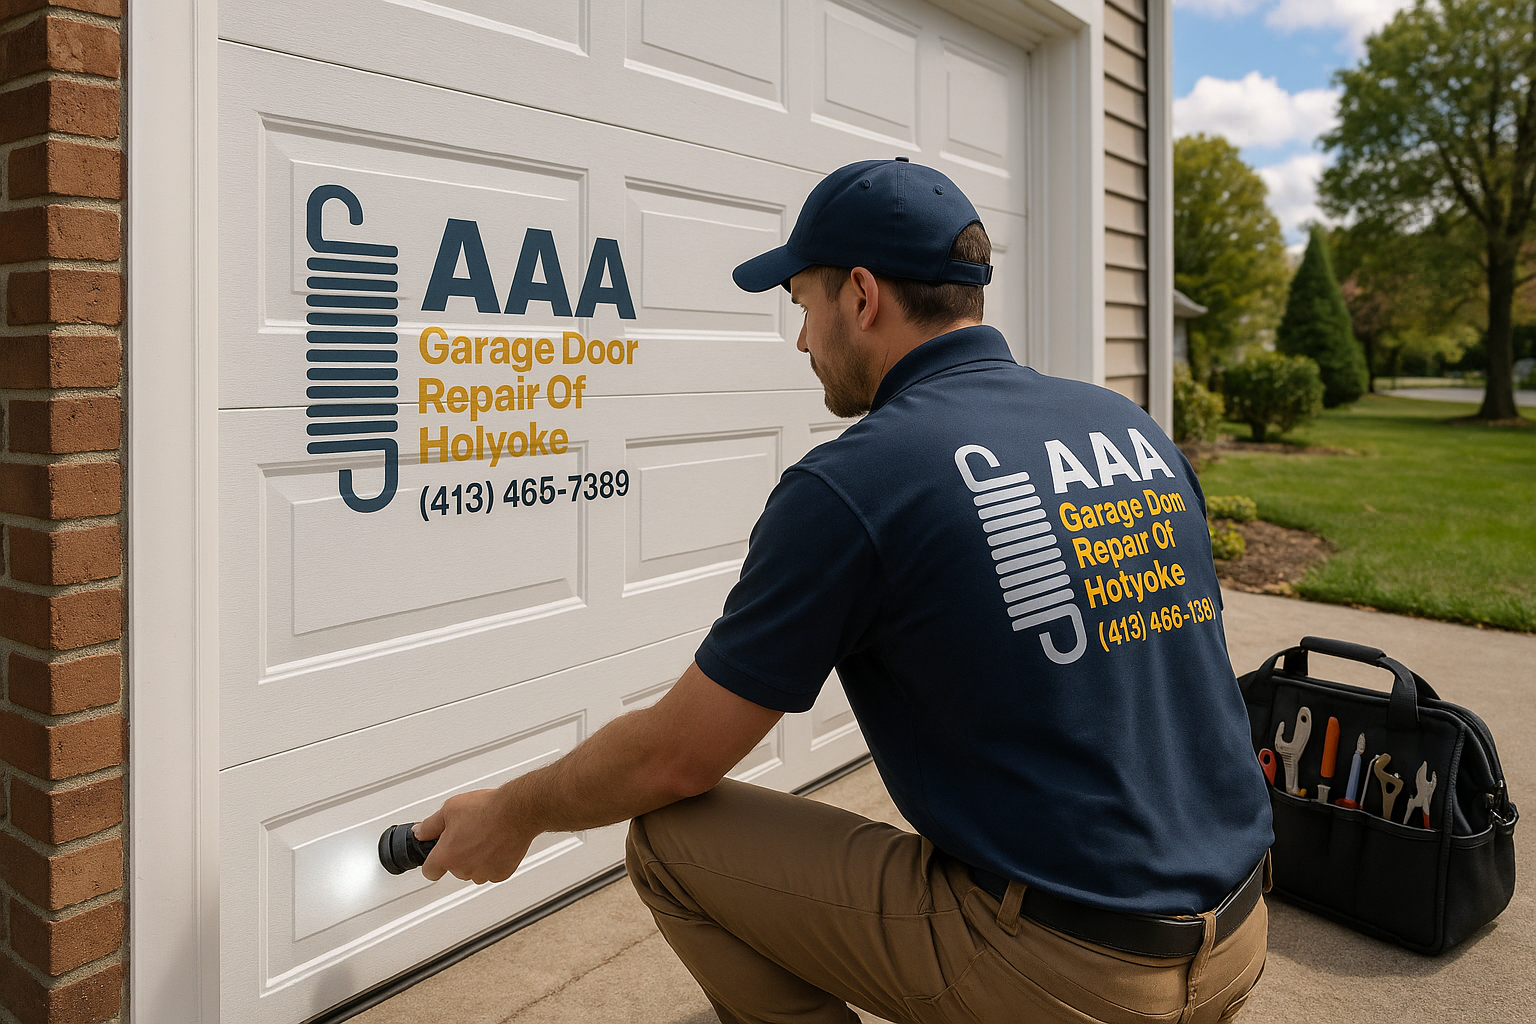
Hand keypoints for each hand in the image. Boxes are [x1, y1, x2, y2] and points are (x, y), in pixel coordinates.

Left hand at [414, 787, 534, 883]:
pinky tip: (497, 844)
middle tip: (468, 835)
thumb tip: (420, 832)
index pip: (430, 872)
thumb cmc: (486, 809)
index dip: (433, 863)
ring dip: (476, 860)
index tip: (437, 857)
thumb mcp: (450, 809)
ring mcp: (483, 873)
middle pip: (455, 869)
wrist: (516, 811)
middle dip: (459, 855)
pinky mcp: (502, 873)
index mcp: (447, 855)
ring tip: (485, 837)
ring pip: (474, 871)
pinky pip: (492, 872)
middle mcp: (464, 868)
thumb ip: (430, 825)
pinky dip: (494, 862)